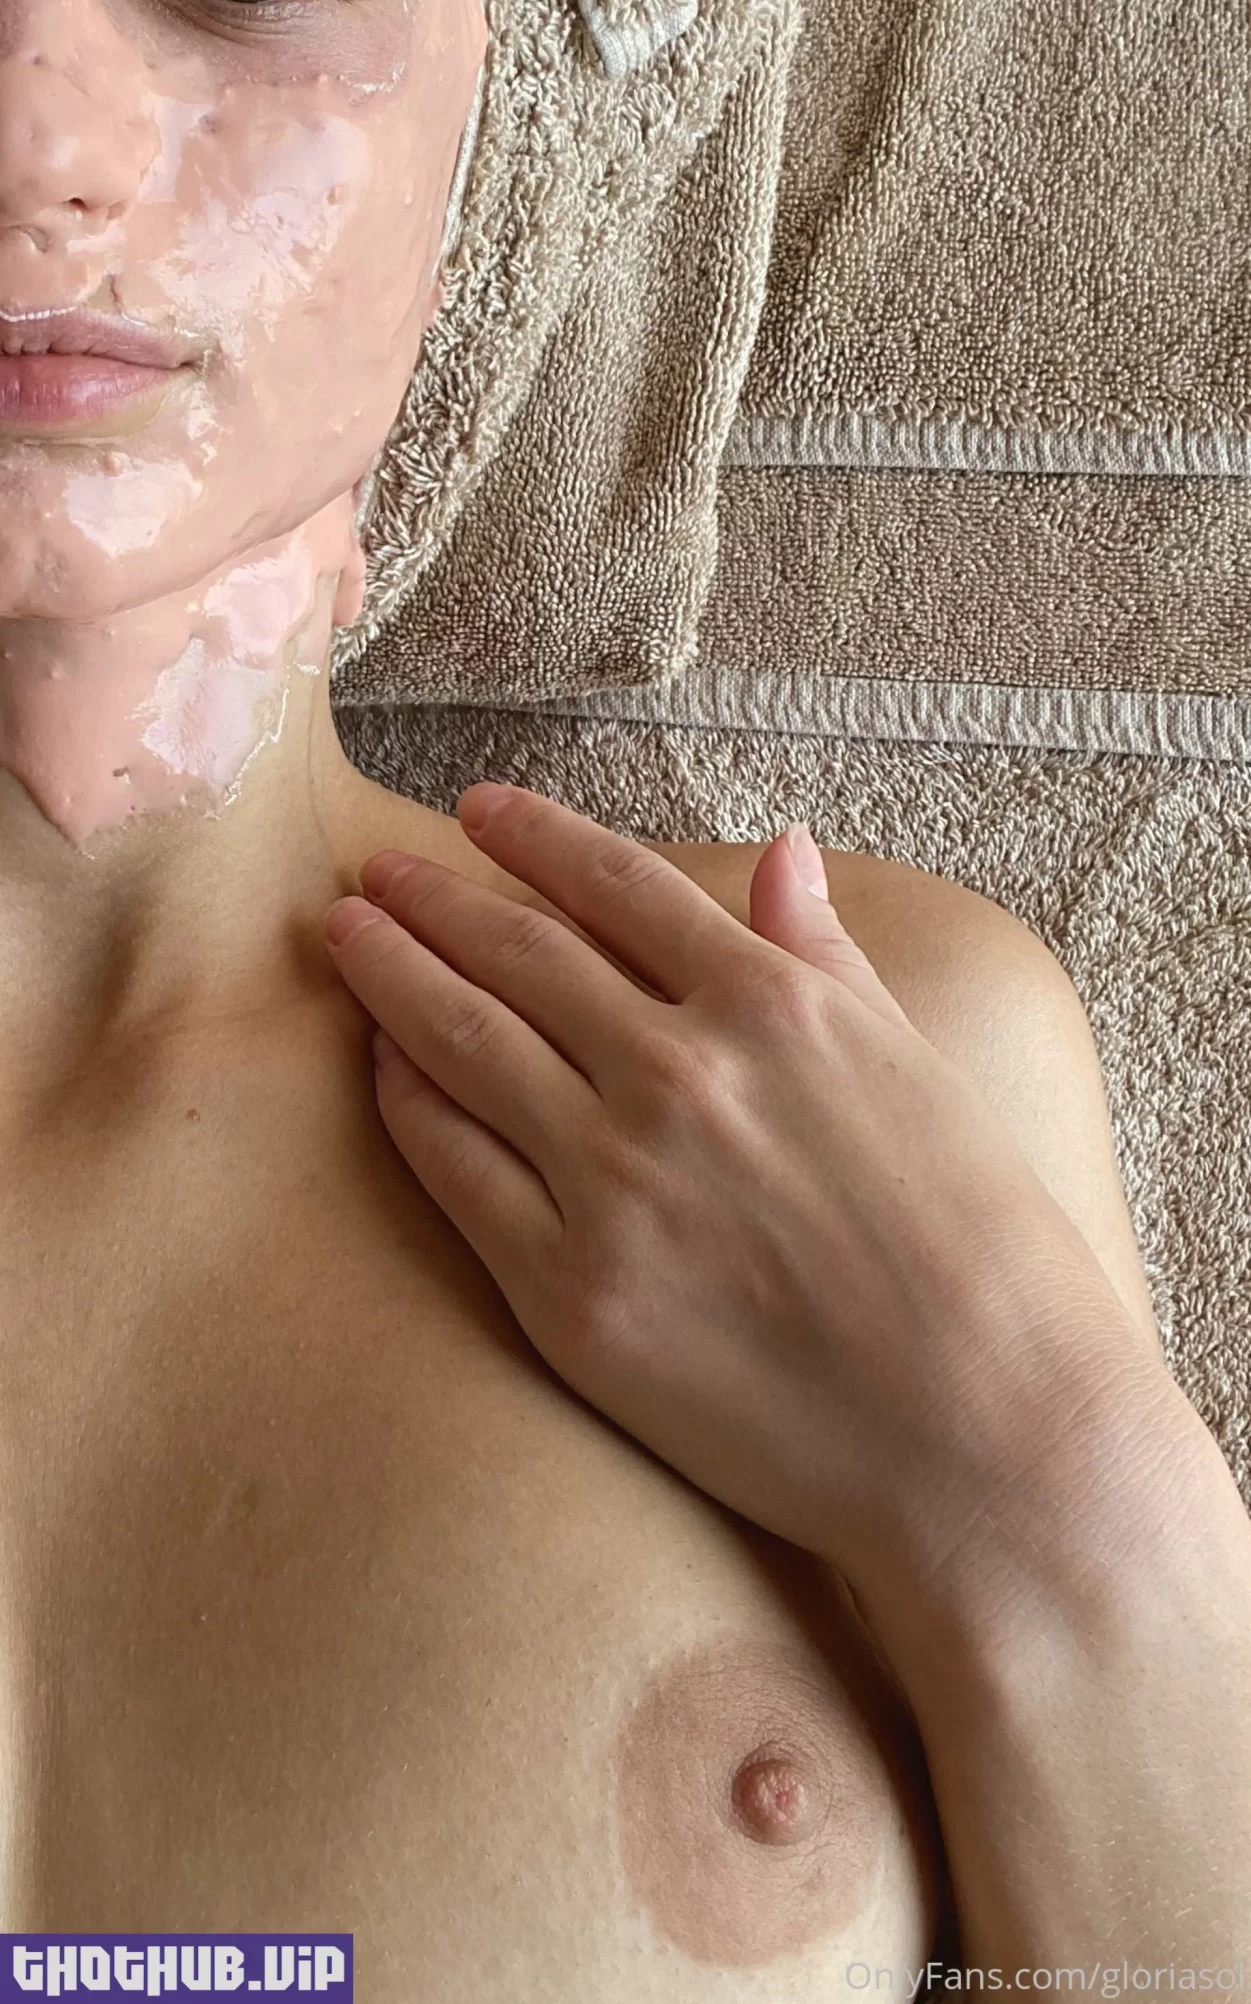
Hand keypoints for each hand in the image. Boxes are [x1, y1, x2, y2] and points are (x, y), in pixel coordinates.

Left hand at [323, 785, 1142, 1619]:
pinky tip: (383, 1065)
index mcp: (775, 1006)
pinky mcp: (570, 1291)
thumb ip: (829, 957)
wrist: (989, 1442)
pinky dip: (409, 1101)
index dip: (536, 837)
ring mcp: (616, 1181)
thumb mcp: (919, 1071)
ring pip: (466, 1042)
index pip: (621, 885)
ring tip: (345, 933)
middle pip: (520, 952)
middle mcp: (680, 1073)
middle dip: (434, 898)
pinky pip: (455, 1169)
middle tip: (377, 868)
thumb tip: (784, 853)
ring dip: (392, 974)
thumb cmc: (985, 1256)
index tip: (481, 810)